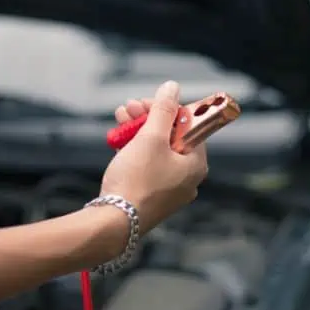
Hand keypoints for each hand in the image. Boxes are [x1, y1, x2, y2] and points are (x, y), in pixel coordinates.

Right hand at [100, 81, 207, 234]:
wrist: (114, 222)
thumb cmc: (137, 180)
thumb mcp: (151, 138)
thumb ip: (163, 110)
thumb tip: (172, 87)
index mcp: (196, 164)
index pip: (189, 126)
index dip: (168, 109)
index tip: (149, 101)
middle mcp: (187, 178)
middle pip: (171, 137)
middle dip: (148, 118)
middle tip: (131, 107)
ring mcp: (169, 189)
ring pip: (156, 150)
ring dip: (138, 130)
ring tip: (121, 116)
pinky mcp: (150, 196)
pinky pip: (146, 165)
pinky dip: (134, 149)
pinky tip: (119, 137)